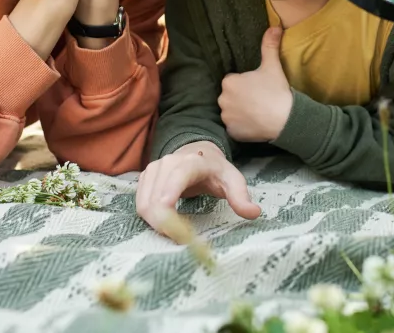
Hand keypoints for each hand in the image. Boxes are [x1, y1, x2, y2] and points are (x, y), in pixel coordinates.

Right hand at [136, 141, 260, 233]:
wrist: (198, 153)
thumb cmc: (217, 171)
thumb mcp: (233, 181)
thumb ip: (241, 197)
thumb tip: (253, 213)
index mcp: (192, 162)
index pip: (178, 175)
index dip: (169, 192)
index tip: (165, 213)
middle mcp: (169, 162)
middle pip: (156, 195)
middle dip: (163, 222)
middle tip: (178, 240)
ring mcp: (154, 169)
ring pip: (144, 202)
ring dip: (154, 222)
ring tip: (172, 234)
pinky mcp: (146, 177)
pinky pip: (140, 202)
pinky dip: (148, 218)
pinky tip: (163, 225)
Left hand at [219, 28, 292, 141]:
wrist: (285, 119)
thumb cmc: (277, 91)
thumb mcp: (272, 66)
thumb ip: (269, 45)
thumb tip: (275, 26)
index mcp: (229, 82)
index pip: (233, 81)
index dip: (245, 84)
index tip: (258, 88)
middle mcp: (222, 100)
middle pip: (230, 97)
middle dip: (240, 98)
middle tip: (258, 100)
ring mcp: (226, 118)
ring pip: (231, 112)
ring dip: (240, 112)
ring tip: (257, 113)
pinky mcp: (232, 132)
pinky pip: (234, 128)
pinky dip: (241, 127)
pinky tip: (254, 124)